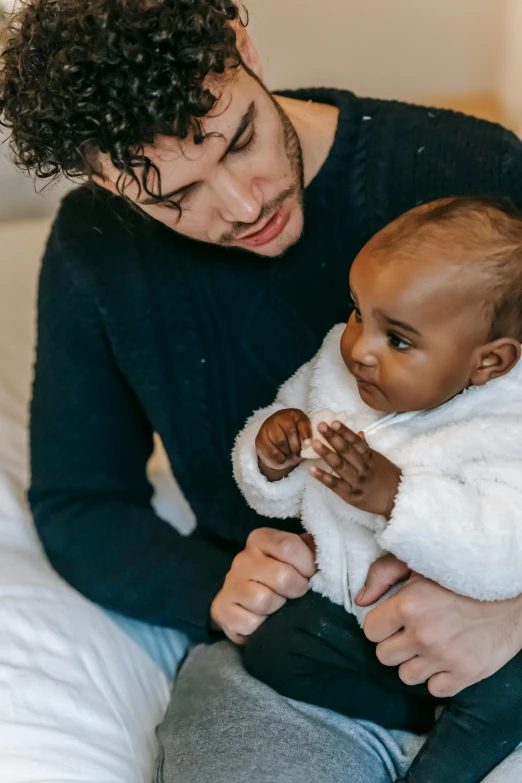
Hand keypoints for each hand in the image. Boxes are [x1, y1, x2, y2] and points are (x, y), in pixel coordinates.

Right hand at [210, 528, 316, 644]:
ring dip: (278, 608)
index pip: (289, 546)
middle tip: (295, 593)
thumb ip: (314, 549)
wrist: (245, 600)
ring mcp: (230, 583)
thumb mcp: (298, 556)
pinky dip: (261, 626)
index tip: (310, 574)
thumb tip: (331, 549)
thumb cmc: (280, 575)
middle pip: (281, 576)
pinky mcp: (221, 609)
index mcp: (261, 539)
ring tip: (278, 604)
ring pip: (264, 600)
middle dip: (296, 589)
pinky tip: (262, 619)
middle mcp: (242, 558)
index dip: (307, 565)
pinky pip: (249, 623)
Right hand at [256, 409, 311, 480]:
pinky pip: (271, 450)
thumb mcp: (304, 441)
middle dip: (296, 446)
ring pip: (280, 441)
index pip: (301, 422)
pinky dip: (280, 458)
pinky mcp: (260, 438)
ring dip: (288, 452)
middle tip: (297, 452)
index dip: (305, 434)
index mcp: (294, 414)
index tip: (308, 444)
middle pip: (290, 432)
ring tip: (290, 454)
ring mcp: (268, 426)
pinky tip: (282, 458)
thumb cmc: (295, 444)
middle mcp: (280, 416)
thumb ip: (308, 440)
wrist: (279, 455)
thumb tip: (309, 444)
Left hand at [306, 420, 400, 517]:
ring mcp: (356, 482)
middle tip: (320, 426)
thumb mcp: (379, 460)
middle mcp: (363, 468)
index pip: (356, 442)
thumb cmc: (387, 478)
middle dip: (333, 438)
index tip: (334, 422)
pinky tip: (311, 469)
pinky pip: (335, 485)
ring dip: (326, 454)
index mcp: (370, 458)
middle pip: (347, 452)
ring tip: (314, 443)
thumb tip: (358, 432)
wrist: (396, 500)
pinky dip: (323, 477)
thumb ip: (366, 448)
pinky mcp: (350, 496)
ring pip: (340, 466)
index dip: (345, 432)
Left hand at [360, 555, 521, 696]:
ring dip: (414, 663)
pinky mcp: (465, 674)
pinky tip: (446, 658)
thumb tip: (360, 601)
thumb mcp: (417, 562)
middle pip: (384, 656)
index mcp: (408, 605)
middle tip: (412, 632)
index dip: (380, 625)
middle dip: (394, 644)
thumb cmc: (459, 575)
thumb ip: (382, 575)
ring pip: (406, 676)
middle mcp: (423, 634)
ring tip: (430, 645)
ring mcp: (444, 657)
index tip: (393, 620)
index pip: (370, 631)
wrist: (509, 595)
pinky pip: (434, 690)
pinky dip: (438, 678)